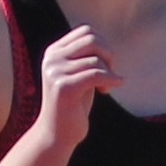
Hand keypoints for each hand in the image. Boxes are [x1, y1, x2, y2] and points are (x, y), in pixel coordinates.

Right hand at [28, 22, 116, 158]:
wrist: (57, 134)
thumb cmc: (73, 105)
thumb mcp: (78, 74)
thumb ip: (85, 56)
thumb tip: (103, 41)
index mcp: (54, 52)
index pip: (86, 31)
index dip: (103, 45)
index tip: (104, 65)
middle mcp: (51, 58)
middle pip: (92, 40)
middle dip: (109, 55)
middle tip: (111, 73)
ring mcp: (55, 72)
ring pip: (96, 60)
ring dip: (109, 73)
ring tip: (106, 88)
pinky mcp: (63, 87)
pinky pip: (96, 74)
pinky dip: (111, 79)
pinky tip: (114, 87)